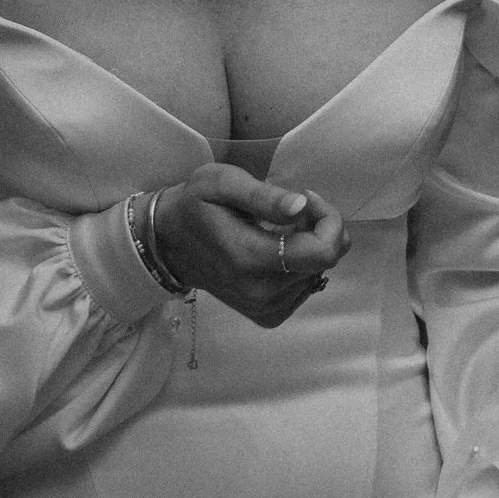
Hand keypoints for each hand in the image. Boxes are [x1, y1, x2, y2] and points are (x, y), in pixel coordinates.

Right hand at [148, 167, 347, 325]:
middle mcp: (260, 292)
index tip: (307, 199)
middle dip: (319, 229)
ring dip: (309, 247)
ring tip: (279, 229)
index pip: (322, 252)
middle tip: (291, 210)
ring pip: (318, 274)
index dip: (328, 220)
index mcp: (249, 258)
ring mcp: (265, 308)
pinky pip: (305, 288)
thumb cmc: (196, 205)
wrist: (170, 243)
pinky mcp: (268, 315)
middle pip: (324, 262)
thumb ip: (263, 196)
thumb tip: (302, 206)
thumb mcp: (221, 183)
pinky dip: (301, 267)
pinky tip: (278, 251)